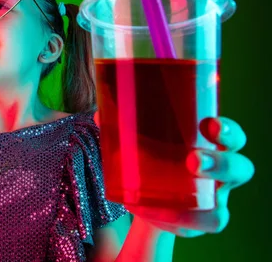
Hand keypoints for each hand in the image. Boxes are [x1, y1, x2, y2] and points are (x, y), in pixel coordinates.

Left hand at [94, 112, 254, 236]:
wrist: (150, 199)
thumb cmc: (152, 161)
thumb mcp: (140, 144)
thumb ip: (123, 129)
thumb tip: (101, 113)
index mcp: (209, 148)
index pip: (230, 137)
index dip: (226, 130)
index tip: (208, 124)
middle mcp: (219, 175)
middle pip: (238, 168)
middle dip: (221, 163)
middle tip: (193, 160)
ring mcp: (212, 202)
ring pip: (223, 204)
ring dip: (199, 204)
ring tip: (172, 197)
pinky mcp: (198, 223)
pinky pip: (200, 226)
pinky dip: (179, 220)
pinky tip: (153, 211)